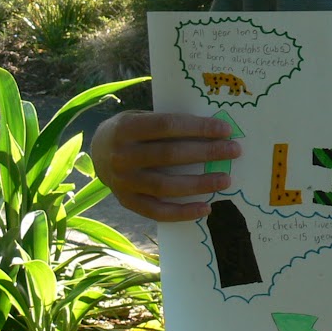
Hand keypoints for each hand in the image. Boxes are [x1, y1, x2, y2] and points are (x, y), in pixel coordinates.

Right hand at [89, 111, 240, 220]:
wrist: (97, 152)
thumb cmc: (132, 131)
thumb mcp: (141, 117)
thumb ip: (167, 123)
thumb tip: (212, 130)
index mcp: (125, 127)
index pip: (167, 125)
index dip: (197, 127)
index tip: (225, 130)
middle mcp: (121, 156)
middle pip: (169, 155)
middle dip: (205, 152)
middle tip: (234, 151)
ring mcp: (122, 181)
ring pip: (164, 186)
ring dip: (198, 183)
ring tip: (225, 180)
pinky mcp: (126, 201)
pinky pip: (157, 211)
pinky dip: (182, 213)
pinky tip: (206, 208)